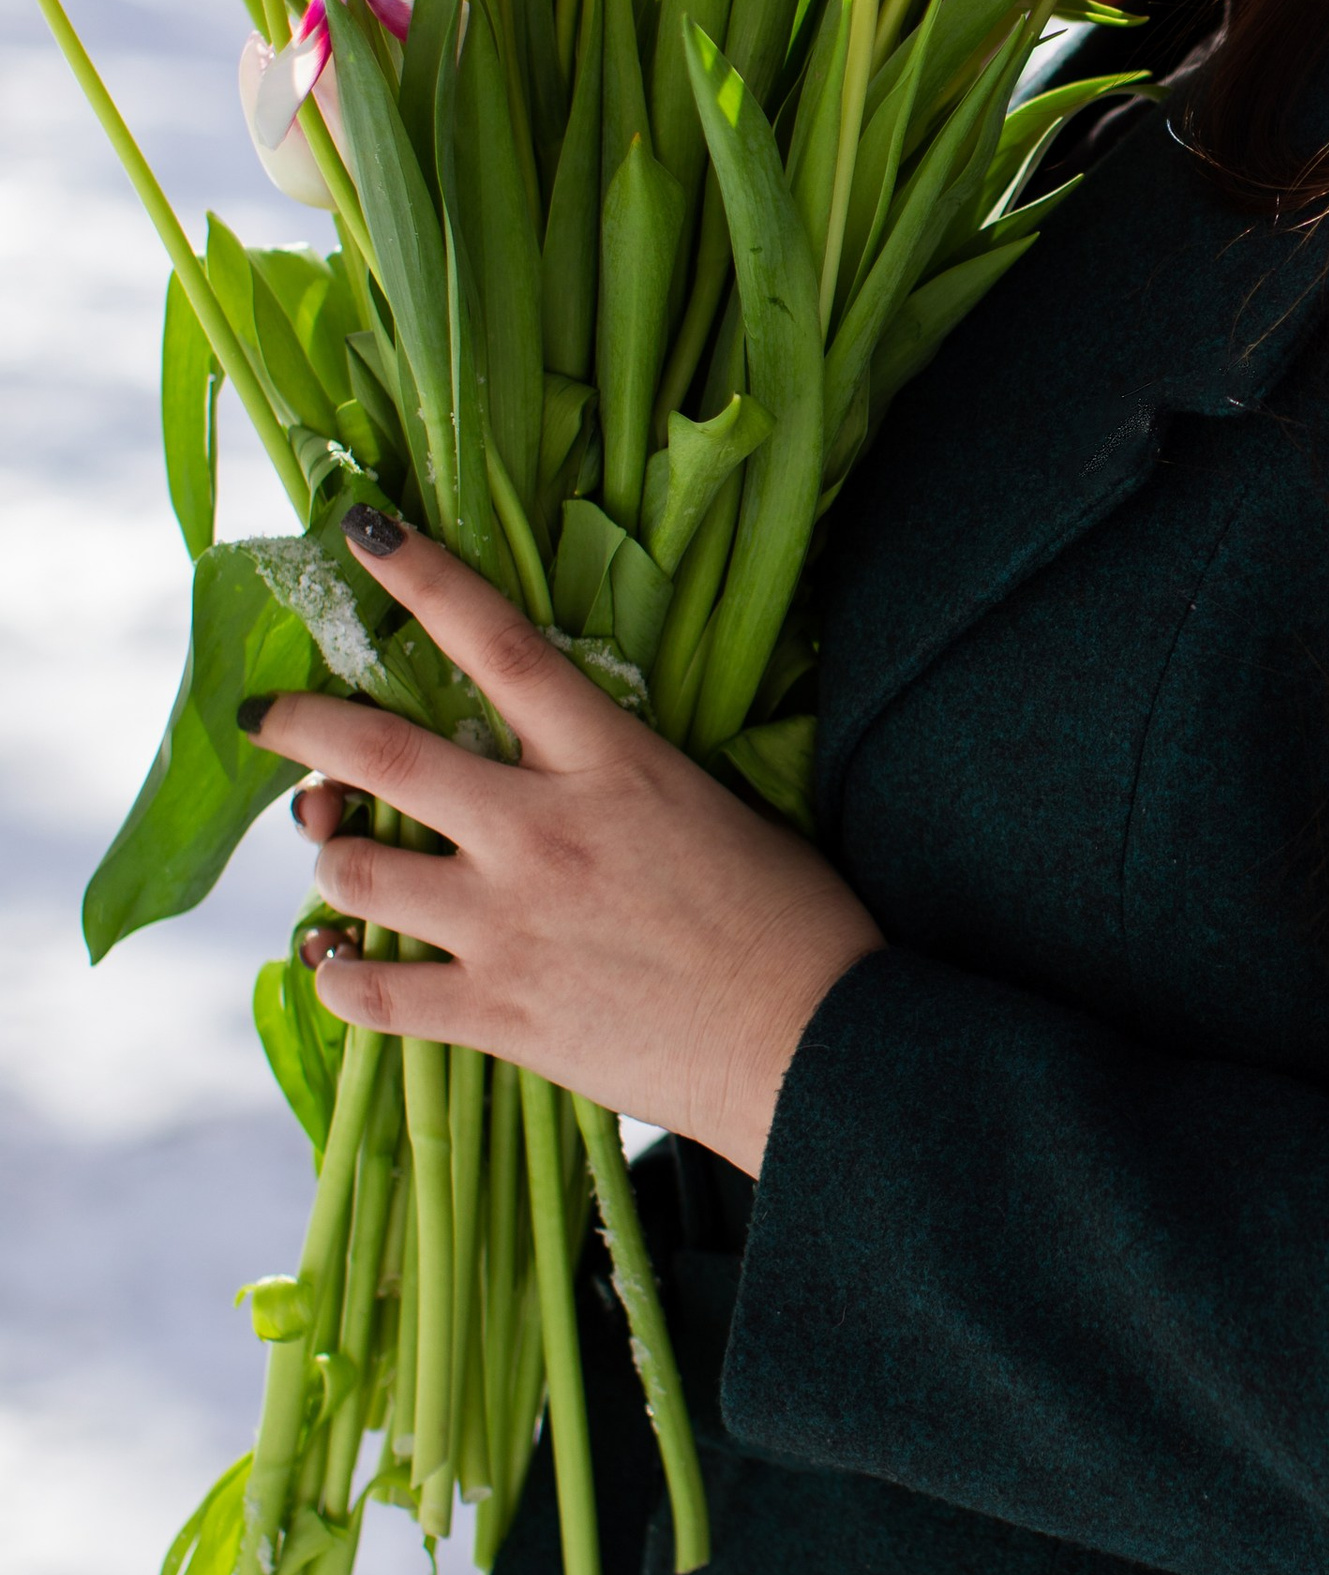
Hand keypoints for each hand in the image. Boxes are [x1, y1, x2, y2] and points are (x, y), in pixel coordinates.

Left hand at [243, 508, 879, 1176]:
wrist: (815, 1043)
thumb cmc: (790, 918)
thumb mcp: (705, 803)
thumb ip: (613, 773)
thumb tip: (539, 761)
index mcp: (611, 763)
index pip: (499, 643)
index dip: (423, 576)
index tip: (363, 532)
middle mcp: (545, 833)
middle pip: (382, 756)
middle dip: (302, 726)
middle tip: (267, 718)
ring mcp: (512, 927)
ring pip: (356, 872)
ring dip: (334, 858)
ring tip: (347, 860)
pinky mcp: (499, 1015)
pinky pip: (368, 992)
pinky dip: (337, 974)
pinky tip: (340, 963)